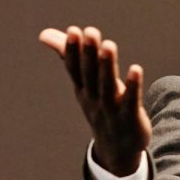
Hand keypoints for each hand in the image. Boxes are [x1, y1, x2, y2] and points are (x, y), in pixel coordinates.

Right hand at [40, 25, 150, 176]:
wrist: (117, 149)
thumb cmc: (100, 107)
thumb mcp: (83, 83)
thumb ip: (68, 56)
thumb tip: (44, 34)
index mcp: (82, 89)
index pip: (75, 69)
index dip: (73, 51)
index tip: (73, 31)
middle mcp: (94, 98)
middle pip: (90, 75)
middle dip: (89, 54)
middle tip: (90, 32)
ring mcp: (111, 109)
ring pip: (107, 86)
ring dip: (107, 66)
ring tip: (109, 45)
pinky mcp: (130, 117)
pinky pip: (130, 101)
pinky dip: (132, 86)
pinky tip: (136, 69)